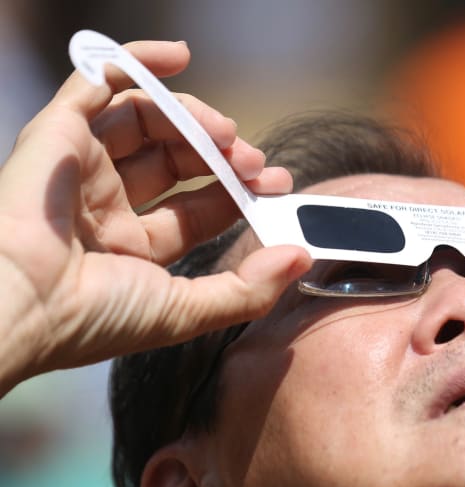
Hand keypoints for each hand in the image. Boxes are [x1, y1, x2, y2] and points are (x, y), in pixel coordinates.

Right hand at [0, 39, 310, 395]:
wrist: (21, 306)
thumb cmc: (94, 318)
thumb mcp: (184, 312)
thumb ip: (248, 289)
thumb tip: (302, 257)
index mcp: (130, 248)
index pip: (196, 209)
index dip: (237, 193)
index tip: (276, 183)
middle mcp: (105, 205)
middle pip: (174, 160)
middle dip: (221, 156)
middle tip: (255, 160)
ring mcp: (80, 167)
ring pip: (144, 122)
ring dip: (193, 118)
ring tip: (226, 133)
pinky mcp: (56, 133)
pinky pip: (96, 82)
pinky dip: (137, 61)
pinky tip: (179, 57)